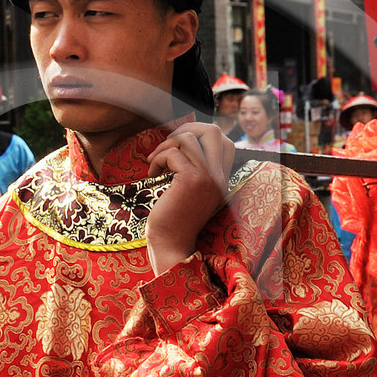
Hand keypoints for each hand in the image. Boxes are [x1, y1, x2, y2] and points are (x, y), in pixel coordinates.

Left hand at [144, 123, 236, 275]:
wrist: (171, 245)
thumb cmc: (173, 220)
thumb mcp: (190, 192)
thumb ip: (194, 170)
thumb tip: (180, 141)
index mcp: (222, 179)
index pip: (225, 142)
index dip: (200, 137)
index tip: (179, 149)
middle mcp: (219, 177)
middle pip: (213, 131)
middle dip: (185, 131)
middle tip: (168, 146)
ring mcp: (208, 178)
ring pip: (190, 138)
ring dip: (166, 145)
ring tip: (155, 162)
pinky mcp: (192, 180)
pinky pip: (173, 153)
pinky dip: (158, 158)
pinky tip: (151, 174)